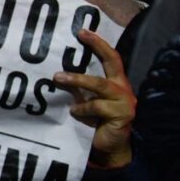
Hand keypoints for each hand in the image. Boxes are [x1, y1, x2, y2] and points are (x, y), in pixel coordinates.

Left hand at [53, 29, 134, 168]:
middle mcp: (123, 88)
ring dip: (77, 80)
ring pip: (100, 84)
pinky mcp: (123, 115)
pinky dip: (82, 108)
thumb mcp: (84, 101)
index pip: (110, 57)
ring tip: (58, 78)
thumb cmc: (94, 123)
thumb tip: (54, 73)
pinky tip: (73, 112)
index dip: (98, 43)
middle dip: (95, 49)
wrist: (108, 149)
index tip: (82, 31)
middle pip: (112, 62)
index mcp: (116, 82)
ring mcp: (125, 101)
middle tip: (78, 37)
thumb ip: (76, 88)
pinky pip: (98, 106)